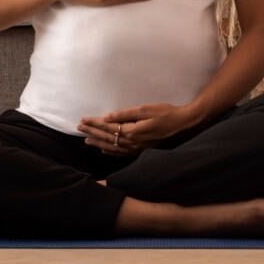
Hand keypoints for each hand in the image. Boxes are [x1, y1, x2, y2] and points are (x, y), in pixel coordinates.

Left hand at [77, 103, 197, 155]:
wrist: (184, 125)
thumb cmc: (166, 113)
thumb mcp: (146, 109)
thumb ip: (126, 114)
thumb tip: (108, 117)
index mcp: (132, 131)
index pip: (108, 128)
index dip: (94, 123)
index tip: (83, 119)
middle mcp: (133, 143)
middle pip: (108, 138)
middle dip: (92, 132)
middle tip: (79, 128)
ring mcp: (138, 149)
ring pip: (113, 147)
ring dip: (99, 142)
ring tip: (86, 139)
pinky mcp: (142, 151)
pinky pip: (122, 154)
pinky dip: (111, 152)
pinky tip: (104, 150)